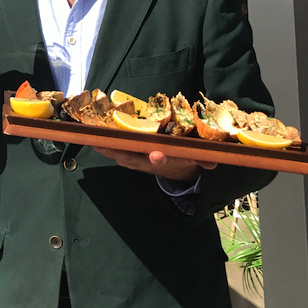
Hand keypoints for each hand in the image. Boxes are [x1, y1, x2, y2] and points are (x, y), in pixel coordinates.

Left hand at [93, 147, 216, 183]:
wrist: (173, 168)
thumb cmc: (181, 158)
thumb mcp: (193, 160)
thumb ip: (202, 159)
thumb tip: (213, 161)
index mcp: (163, 161)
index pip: (162, 161)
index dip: (159, 159)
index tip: (157, 155)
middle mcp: (146, 162)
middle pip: (133, 158)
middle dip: (121, 152)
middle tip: (108, 145)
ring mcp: (135, 160)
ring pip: (120, 155)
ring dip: (108, 149)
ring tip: (95, 141)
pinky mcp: (128, 156)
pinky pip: (115, 151)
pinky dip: (105, 146)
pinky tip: (94, 139)